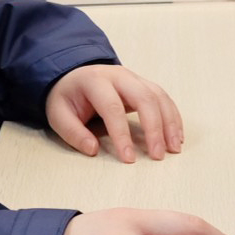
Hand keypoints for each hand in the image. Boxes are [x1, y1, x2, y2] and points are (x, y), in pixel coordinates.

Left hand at [45, 64, 182, 161]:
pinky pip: (163, 98)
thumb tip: (93, 150)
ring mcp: (134, 78)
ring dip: (169, 123)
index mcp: (95, 81)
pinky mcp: (144, 84)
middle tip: (158, 155)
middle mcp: (118, 76)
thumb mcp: (58, 114)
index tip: (129, 159)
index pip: (112, 107)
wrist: (74, 75)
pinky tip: (176, 136)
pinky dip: (173, 117)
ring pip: (158, 96)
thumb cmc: (68, 97)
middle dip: (154, 128)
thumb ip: (73, 132)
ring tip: (174, 149)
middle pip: (144, 98)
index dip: (122, 134)